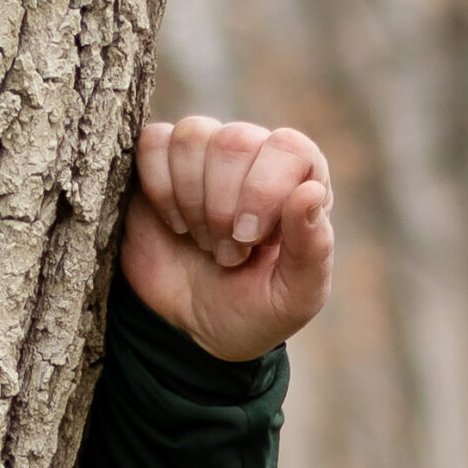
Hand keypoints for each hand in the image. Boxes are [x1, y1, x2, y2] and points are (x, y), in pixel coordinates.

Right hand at [122, 118, 333, 362]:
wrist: (192, 331)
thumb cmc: (252, 311)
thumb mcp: (294, 297)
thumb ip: (313, 249)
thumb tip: (310, 192)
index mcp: (300, 183)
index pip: (290, 147)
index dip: (265, 188)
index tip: (249, 237)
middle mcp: (255, 158)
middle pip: (235, 141)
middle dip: (223, 206)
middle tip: (227, 254)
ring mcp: (206, 155)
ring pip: (192, 136)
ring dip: (192, 199)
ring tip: (203, 241)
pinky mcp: (161, 162)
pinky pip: (154, 142)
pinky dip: (159, 186)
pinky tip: (174, 223)